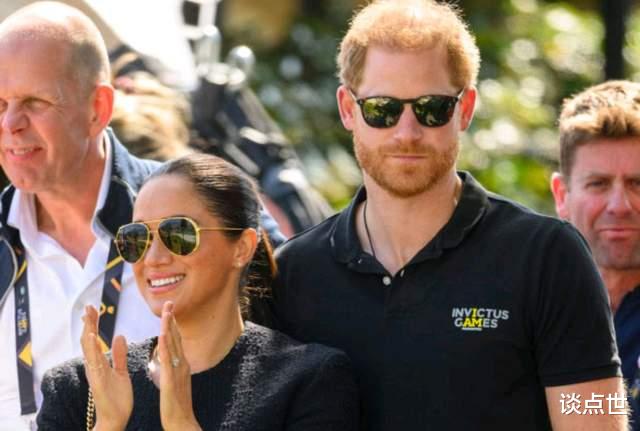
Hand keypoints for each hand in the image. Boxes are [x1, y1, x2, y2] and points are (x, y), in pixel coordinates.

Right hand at [80, 305, 132, 430]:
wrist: (116, 419)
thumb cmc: (117, 398)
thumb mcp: (120, 372)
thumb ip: (119, 355)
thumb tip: (118, 336)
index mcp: (100, 363)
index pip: (95, 339)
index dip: (94, 324)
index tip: (94, 308)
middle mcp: (94, 366)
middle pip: (89, 341)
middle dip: (89, 324)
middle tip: (88, 306)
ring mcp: (95, 373)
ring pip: (89, 350)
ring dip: (89, 333)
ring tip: (89, 317)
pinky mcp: (98, 381)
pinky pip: (94, 363)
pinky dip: (92, 350)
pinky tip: (91, 338)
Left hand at [158, 302, 201, 430]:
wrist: (182, 422)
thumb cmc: (177, 405)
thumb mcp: (176, 382)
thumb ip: (174, 369)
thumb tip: (172, 360)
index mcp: (181, 365)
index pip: (176, 340)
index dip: (173, 324)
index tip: (169, 311)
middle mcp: (182, 364)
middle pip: (177, 337)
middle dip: (172, 319)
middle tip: (170, 303)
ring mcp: (178, 370)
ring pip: (173, 344)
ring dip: (170, 326)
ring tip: (166, 312)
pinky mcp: (171, 379)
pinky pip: (168, 359)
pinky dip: (166, 345)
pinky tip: (163, 334)